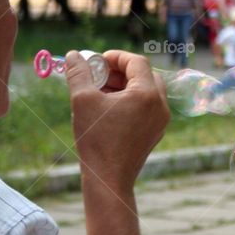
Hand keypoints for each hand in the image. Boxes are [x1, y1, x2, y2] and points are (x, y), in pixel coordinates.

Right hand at [65, 50, 169, 194]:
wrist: (109, 179)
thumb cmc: (96, 140)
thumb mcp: (82, 101)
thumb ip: (79, 73)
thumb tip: (74, 55)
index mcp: (147, 94)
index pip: (136, 62)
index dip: (116, 57)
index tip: (97, 61)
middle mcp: (160, 105)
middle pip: (144, 75)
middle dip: (120, 71)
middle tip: (99, 75)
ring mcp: (160, 121)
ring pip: (146, 91)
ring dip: (125, 86)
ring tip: (100, 92)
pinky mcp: (155, 133)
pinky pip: (146, 107)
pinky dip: (130, 101)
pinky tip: (108, 109)